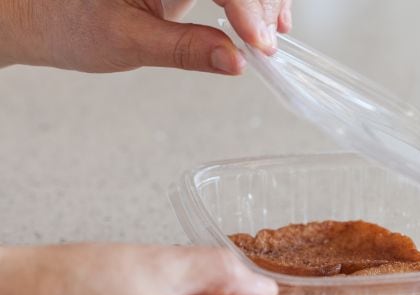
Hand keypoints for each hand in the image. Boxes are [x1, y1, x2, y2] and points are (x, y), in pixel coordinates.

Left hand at [0, 0, 291, 72]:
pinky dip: (253, 1)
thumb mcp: (128, 42)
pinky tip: (263, 22)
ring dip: (264, 0)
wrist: (47, 17)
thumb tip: (234, 62)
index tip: (257, 44)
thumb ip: (185, 50)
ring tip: (270, 35)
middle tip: (265, 45)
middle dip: (259, 3)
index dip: (245, 6)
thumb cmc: (70, 24)